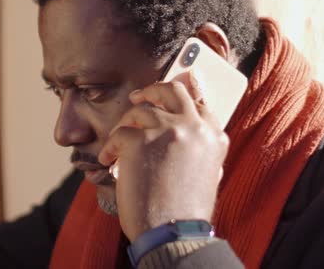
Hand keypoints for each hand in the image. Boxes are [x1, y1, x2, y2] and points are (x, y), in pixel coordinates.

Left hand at [98, 72, 228, 241]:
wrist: (173, 232)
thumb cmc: (185, 209)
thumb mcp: (207, 172)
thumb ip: (198, 146)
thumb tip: (181, 130)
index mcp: (214, 135)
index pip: (198, 101)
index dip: (180, 96)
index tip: (164, 97)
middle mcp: (194, 126)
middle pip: (172, 89)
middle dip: (153, 90)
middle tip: (138, 98)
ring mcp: (167, 130)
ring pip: (140, 110)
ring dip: (125, 124)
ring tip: (118, 144)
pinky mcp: (139, 140)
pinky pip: (118, 133)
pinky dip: (109, 147)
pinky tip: (108, 160)